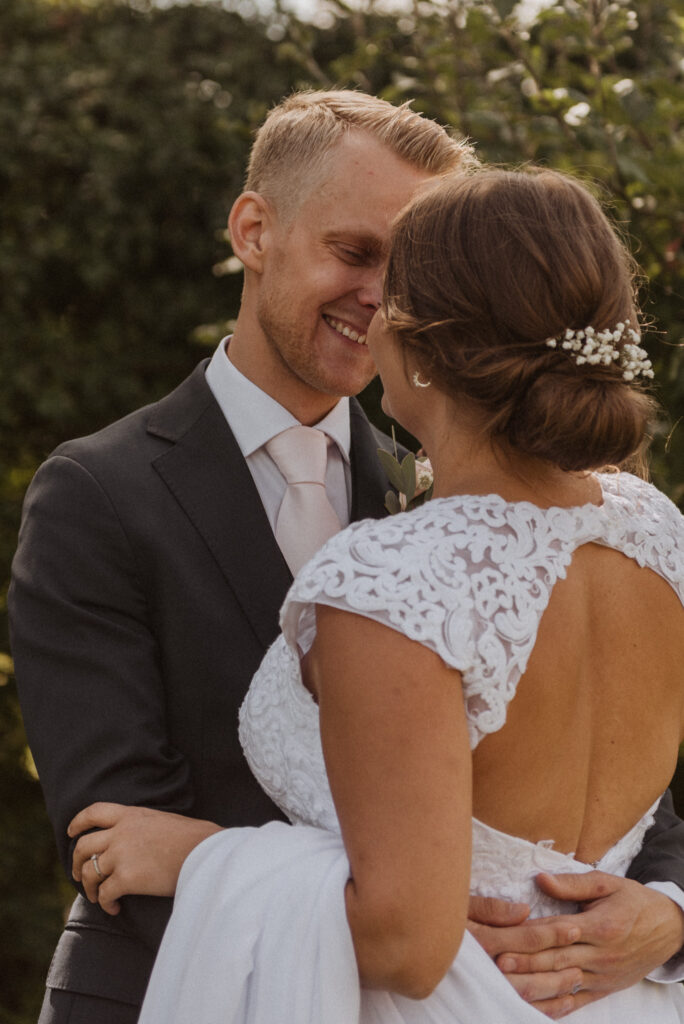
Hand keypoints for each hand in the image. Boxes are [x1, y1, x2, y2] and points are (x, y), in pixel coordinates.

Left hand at [68, 803, 221, 914]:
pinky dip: (105, 904)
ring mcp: (121, 855)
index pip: (94, 812)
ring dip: (89, 888)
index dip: (78, 822)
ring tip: (97, 897)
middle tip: (80, 876)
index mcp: (131, 815)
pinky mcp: (126, 878)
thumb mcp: (163, 821)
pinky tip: (115, 908)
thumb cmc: (193, 838)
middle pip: (83, 846)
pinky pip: (104, 894)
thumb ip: (143, 827)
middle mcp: (121, 832)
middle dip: (77, 863)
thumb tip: (140, 841)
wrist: (205, 852)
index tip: (71, 832)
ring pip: (88, 873)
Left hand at [486, 871, 683, 1018]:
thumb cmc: (634, 901)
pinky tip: (530, 1007)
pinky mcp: (603, 990)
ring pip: (560, 984)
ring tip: (503, 985)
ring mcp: (601, 976)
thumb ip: (571, 883)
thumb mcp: (607, 883)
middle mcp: (600, 955)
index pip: (555, 931)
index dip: (526, 936)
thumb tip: (540, 879)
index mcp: (600, 926)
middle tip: (490, 962)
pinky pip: (575, 1002)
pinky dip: (552, 1007)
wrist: (670, 929)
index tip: (500, 938)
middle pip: (552, 960)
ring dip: (530, 986)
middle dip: (519, 962)